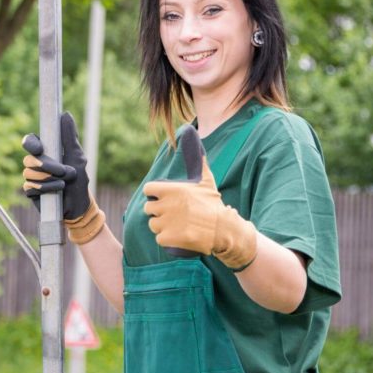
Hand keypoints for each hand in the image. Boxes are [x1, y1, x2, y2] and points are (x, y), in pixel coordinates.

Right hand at [21, 112, 104, 244]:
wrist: (78, 206)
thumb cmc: (79, 180)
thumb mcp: (77, 157)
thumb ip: (70, 137)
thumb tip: (65, 114)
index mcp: (46, 152)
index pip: (30, 141)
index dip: (30, 143)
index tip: (40, 149)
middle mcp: (36, 163)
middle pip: (28, 158)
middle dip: (46, 165)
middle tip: (62, 170)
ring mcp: (32, 177)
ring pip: (28, 173)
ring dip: (49, 178)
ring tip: (64, 183)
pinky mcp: (31, 191)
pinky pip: (29, 186)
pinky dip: (45, 188)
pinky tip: (56, 191)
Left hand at [142, 158, 257, 269]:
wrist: (224, 229)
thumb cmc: (213, 204)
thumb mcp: (206, 180)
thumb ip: (198, 161)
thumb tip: (193, 134)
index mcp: (173, 190)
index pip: (148, 189)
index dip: (154, 194)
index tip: (162, 198)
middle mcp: (168, 205)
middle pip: (149, 208)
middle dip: (158, 211)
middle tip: (172, 214)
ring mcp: (167, 222)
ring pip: (153, 224)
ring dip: (161, 226)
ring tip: (176, 225)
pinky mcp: (169, 238)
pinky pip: (159, 238)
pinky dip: (166, 239)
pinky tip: (176, 236)